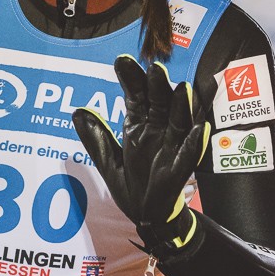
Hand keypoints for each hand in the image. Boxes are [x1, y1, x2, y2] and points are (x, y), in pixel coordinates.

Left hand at [72, 55, 210, 256]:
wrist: (147, 215)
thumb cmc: (131, 184)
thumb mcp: (108, 161)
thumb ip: (96, 139)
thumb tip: (77, 113)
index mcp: (138, 126)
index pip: (135, 97)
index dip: (130, 79)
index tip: (122, 60)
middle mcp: (157, 131)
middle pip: (158, 103)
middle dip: (157, 86)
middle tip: (154, 67)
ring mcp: (171, 148)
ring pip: (178, 122)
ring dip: (180, 106)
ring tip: (181, 88)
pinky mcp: (180, 169)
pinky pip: (189, 154)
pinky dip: (193, 142)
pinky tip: (197, 128)